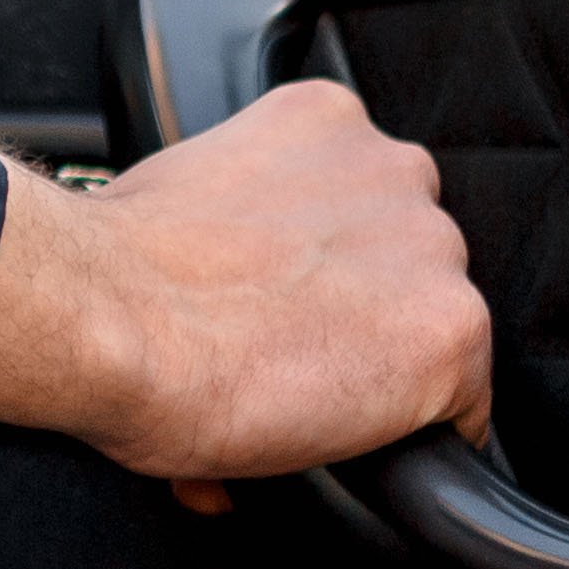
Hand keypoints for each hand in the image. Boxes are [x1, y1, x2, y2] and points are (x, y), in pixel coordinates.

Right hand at [0, 82, 490, 510]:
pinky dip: (418, 435)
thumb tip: (215, 335)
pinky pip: (463, 405)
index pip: (364, 202)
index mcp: (323, 121)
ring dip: (389, 366)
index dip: (329, 270)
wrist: (106, 313)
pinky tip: (358, 448)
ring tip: (311, 404)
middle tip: (290, 355)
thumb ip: (223, 245)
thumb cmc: (114, 267)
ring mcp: (430, 249)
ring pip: (438, 326)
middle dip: (361, 309)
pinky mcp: (449, 332)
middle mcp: (392, 168)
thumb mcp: (171, 208)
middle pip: (411, 259)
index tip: (291, 308)